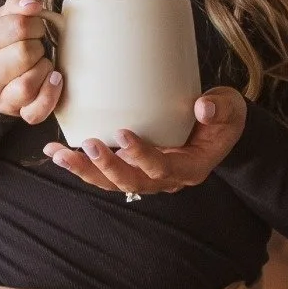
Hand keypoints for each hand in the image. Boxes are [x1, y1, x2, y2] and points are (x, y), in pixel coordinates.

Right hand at [0, 0, 61, 125]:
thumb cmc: (1, 41)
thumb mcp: (1, 17)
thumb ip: (17, 1)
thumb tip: (33, 5)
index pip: (15, 27)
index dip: (34, 22)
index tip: (34, 26)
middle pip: (23, 55)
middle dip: (38, 45)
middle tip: (38, 44)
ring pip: (26, 85)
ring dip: (43, 68)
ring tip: (42, 61)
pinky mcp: (16, 113)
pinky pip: (35, 113)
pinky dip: (50, 95)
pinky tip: (54, 79)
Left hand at [46, 88, 246, 199]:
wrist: (219, 127)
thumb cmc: (222, 117)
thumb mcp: (229, 110)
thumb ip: (219, 108)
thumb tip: (203, 106)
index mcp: (189, 168)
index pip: (163, 168)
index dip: (142, 156)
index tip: (123, 135)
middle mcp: (165, 178)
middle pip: (131, 182)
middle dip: (106, 167)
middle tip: (87, 145)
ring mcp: (146, 175)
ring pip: (112, 182)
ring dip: (84, 170)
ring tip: (58, 155)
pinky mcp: (133, 167)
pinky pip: (105, 172)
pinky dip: (82, 164)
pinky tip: (59, 153)